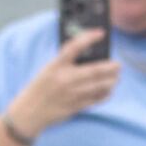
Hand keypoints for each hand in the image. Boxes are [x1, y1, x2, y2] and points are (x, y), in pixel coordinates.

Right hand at [3, 45, 120, 144]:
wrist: (28, 113)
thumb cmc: (39, 88)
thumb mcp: (47, 71)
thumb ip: (65, 64)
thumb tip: (90, 58)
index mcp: (54, 67)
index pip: (73, 47)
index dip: (88, 38)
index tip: (100, 33)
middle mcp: (64, 79)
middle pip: (95, 70)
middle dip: (111, 67)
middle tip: (117, 65)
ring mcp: (71, 94)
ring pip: (100, 85)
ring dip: (112, 80)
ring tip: (115, 78)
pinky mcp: (75, 106)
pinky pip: (97, 99)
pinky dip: (106, 94)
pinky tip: (107, 90)